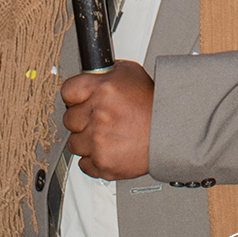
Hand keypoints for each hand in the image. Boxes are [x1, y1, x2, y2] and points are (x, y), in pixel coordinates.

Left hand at [60, 61, 153, 179]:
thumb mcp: (130, 73)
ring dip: (86, 140)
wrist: (169, 132)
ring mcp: (98, 141)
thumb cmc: (152, 103)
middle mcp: (97, 114)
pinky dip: (94, 159)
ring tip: (104, 135)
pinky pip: (84, 163)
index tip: (79, 100)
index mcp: (101, 89)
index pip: (67, 91)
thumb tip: (90, 73)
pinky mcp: (102, 163)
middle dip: (82, 118)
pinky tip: (107, 149)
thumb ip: (105, 73)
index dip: (74, 96)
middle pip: (69, 119)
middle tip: (97, 118)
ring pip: (74, 143)